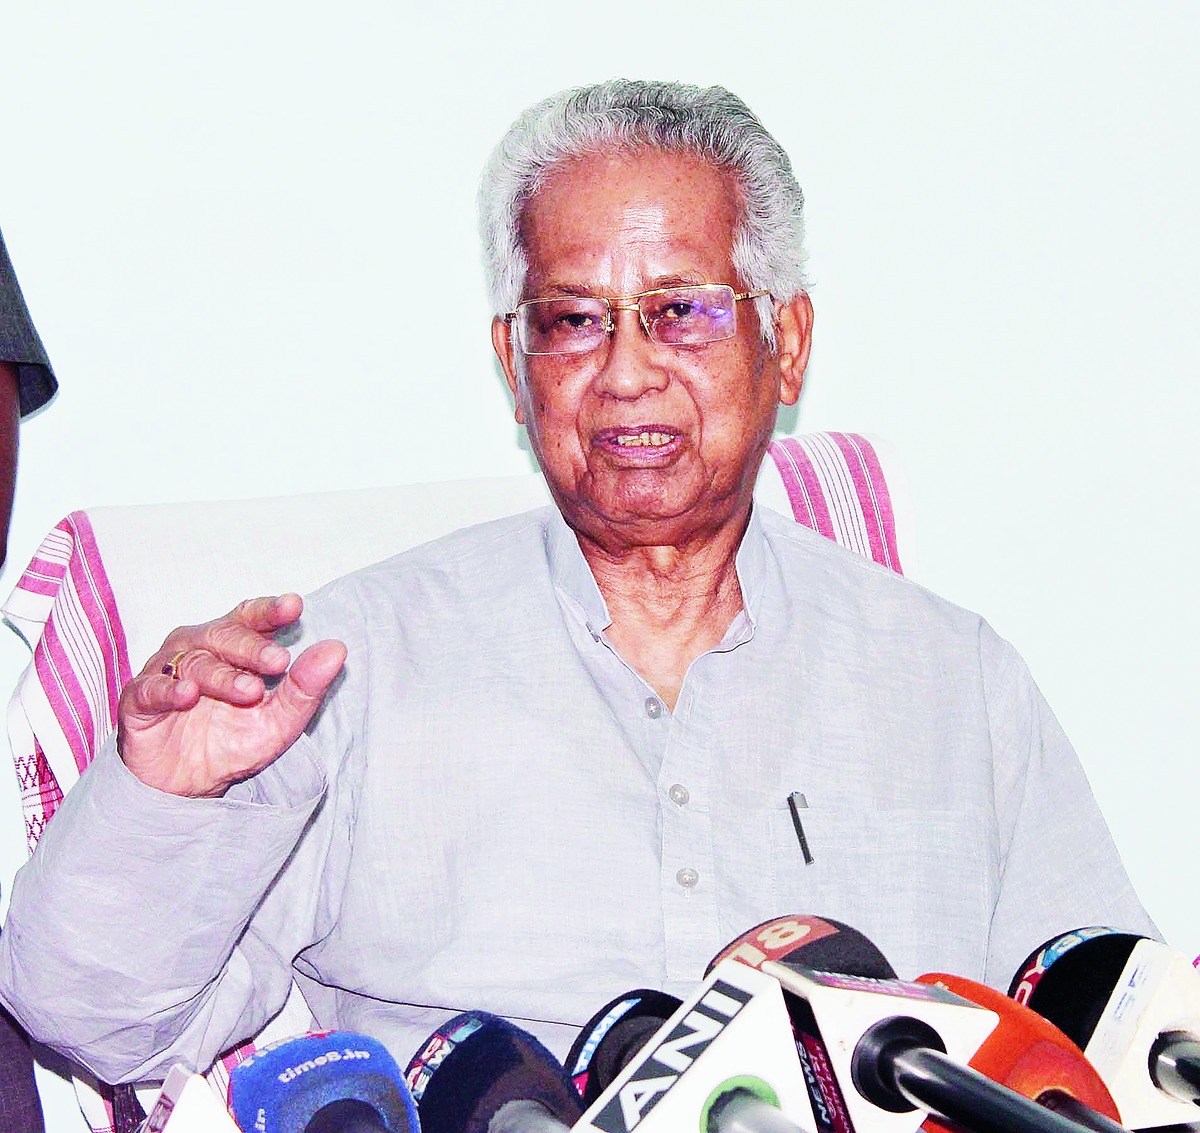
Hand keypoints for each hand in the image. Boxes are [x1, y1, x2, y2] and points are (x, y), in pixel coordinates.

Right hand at [116, 593, 346, 796]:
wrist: (188, 788)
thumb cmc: (232, 743)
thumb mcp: (278, 721)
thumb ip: (305, 687)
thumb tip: (338, 649)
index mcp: (231, 648)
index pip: (250, 618)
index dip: (270, 610)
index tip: (294, 606)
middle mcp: (197, 651)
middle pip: (223, 635)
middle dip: (252, 647)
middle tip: (278, 662)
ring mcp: (165, 673)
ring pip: (193, 662)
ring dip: (222, 676)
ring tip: (250, 691)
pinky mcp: (138, 701)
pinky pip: (150, 689)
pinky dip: (168, 690)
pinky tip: (187, 695)